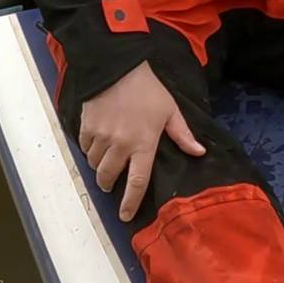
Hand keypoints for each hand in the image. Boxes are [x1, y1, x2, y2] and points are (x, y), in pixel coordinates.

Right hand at [78, 61, 205, 221]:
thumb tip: (199, 153)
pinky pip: (84, 147)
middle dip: (108, 184)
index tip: (125, 216)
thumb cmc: (148, 89)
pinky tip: (96, 142)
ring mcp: (101, 136)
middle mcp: (120, 145)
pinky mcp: (86, 126)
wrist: (118, 66)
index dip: (130, 203)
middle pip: (108, 177)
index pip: (137, 182)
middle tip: (111, 184)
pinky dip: (89, 149)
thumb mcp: (170, 110)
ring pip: (94, 164)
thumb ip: (183, 135)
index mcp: (143, 144)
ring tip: (105, 159)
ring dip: (99, 166)